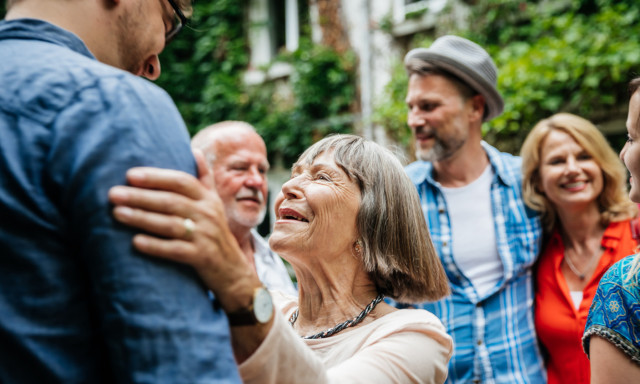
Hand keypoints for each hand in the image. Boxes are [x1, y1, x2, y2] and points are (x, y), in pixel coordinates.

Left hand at [108, 160, 257, 311]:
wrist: (232, 270)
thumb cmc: (215, 232)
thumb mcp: (214, 203)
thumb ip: (203, 178)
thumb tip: (194, 150)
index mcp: (207, 199)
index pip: (182, 181)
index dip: (156, 177)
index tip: (130, 175)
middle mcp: (208, 214)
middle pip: (171, 201)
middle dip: (141, 197)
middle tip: (113, 193)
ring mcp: (205, 236)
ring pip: (170, 224)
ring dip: (142, 218)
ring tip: (117, 213)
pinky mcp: (201, 257)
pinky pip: (176, 250)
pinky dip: (155, 246)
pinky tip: (135, 242)